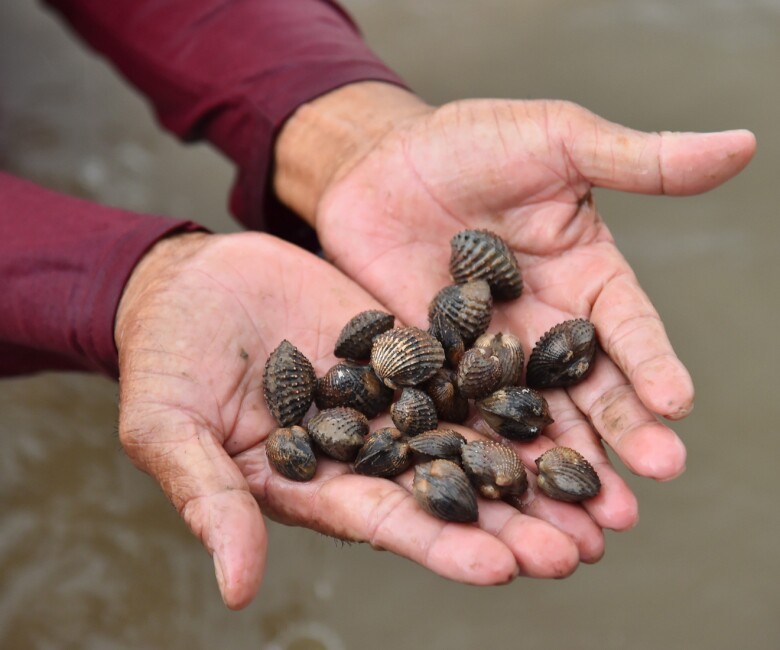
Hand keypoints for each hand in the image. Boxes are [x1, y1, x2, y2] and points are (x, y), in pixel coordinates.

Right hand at [115, 231, 602, 609]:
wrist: (189, 285)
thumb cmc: (165, 361)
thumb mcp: (172, 431)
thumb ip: (211, 500)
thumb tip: (236, 587)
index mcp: (316, 481)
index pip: (387, 522)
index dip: (442, 545)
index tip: (503, 566)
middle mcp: (365, 446)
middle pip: (448, 490)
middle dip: (513, 520)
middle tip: (584, 545)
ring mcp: (390, 393)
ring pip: (470, 433)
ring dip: (530, 462)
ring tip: (598, 490)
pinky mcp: (404, 343)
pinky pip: (463, 364)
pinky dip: (511, 383)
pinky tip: (565, 395)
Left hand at [275, 84, 755, 514]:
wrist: (377, 162)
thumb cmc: (468, 141)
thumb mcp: (555, 140)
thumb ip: (636, 160)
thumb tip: (742, 144)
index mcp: (585, 280)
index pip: (626, 331)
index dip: (651, 368)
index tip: (676, 410)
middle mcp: (543, 329)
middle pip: (585, 396)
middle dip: (610, 446)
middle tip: (634, 504)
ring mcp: (485, 356)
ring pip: (528, 423)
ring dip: (553, 475)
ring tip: (579, 533)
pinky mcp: (430, 369)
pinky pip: (456, 419)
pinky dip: (475, 459)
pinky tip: (492, 505)